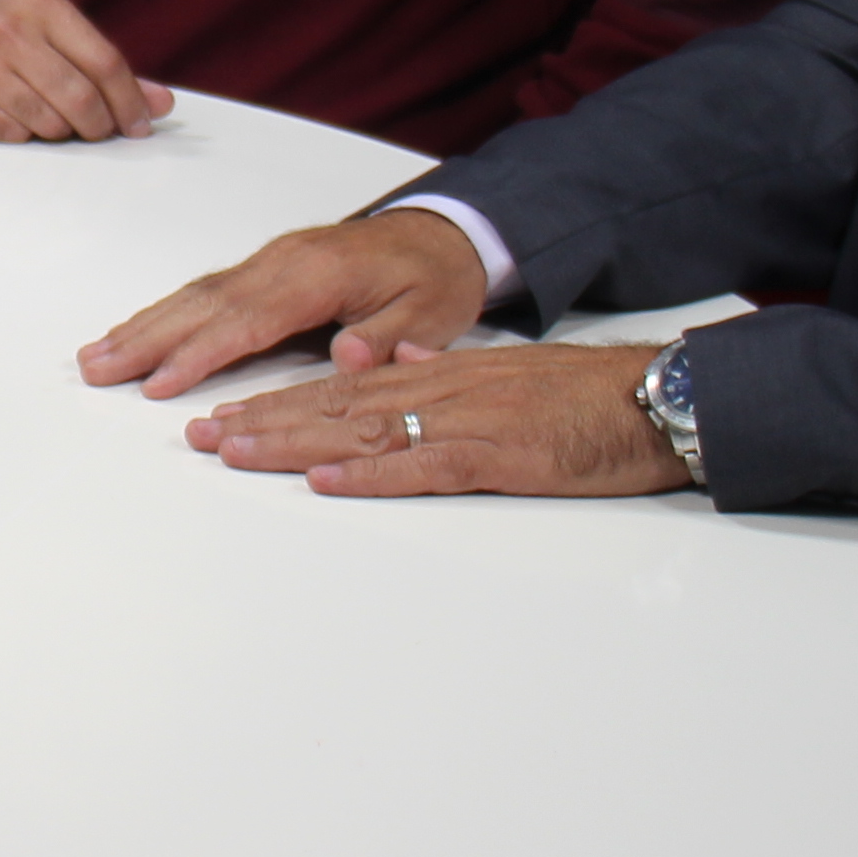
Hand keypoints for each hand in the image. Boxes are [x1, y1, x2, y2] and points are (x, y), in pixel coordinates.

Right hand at [0, 0, 172, 141]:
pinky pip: (10, 134)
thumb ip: (103, 69)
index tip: (139, 126)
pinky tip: (9, 118)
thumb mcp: (47, 37)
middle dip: (96, 125)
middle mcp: (9, 30)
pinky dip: (19, 135)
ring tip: (44, 119)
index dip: (129, 100)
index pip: (104, 61)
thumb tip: (161, 103)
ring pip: (46, 120)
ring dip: (55, 131)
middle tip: (96, 133)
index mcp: (42, 6)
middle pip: (79, 96)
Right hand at [78, 209, 491, 400]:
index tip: (158, 384)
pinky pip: (206, 289)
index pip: (248, 320)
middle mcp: (283, 262)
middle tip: (97, 369)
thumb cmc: (434, 278)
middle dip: (147, 339)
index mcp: (320, 274)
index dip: (200, 354)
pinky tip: (137, 332)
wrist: (441, 234)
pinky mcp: (264, 266)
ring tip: (96, 356)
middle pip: (204, 303)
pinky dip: (165, 312)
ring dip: (144, 326)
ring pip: (196, 294)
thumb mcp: (431, 315)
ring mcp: (269, 260)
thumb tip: (349, 359)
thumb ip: (389, 339)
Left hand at [189, 340, 687, 499]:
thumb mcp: (507, 382)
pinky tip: (326, 481)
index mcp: (441, 376)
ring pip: (361, 431)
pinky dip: (370, 475)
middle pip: (334, 406)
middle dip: (262, 420)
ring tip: (234, 451)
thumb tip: (397, 375)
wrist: (657, 398)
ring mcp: (467, 422)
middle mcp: (441, 391)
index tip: (227, 414)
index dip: (280, 401)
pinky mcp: (499, 457)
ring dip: (293, 442)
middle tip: (200, 435)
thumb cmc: (588, 400)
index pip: (342, 387)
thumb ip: (447, 379)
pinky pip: (423, 466)